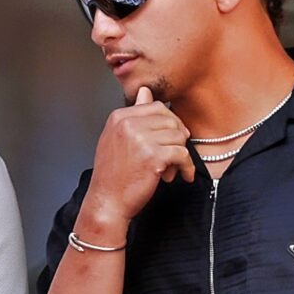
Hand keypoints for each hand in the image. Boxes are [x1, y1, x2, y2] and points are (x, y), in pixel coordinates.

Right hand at [84, 86, 195, 226]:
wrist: (106, 201)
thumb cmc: (112, 174)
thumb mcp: (117, 138)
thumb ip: (133, 115)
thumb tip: (145, 92)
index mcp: (119, 117)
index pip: (156, 106)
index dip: (168, 124)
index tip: (167, 140)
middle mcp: (128, 123)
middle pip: (170, 119)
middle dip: (177, 138)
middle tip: (173, 155)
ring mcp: (140, 138)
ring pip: (179, 136)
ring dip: (180, 155)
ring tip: (170, 169)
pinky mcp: (153, 156)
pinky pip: (182, 154)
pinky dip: (187, 167)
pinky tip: (181, 176)